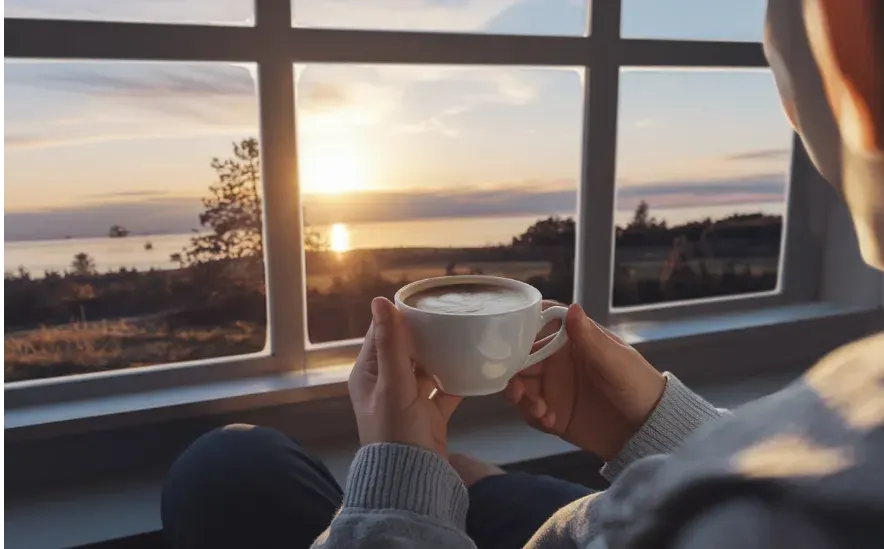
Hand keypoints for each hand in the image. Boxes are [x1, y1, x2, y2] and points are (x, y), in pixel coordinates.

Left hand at [349, 297, 461, 457]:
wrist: (412, 480)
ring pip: (427, 367)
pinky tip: (474, 366)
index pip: (382, 334)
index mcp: (369, 374)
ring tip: (463, 335)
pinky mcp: (429, 414)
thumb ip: (391, 344)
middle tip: (449, 315)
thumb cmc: (395, 433)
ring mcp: (409, 400)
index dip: (399, 316)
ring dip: (442, 354)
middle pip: (406, 349)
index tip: (424, 302)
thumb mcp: (393, 384)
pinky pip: (445, 389)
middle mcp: (387, 384)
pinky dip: (458, 379)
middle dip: (426, 333)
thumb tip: (380, 301)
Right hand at [505, 302, 665, 460]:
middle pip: (521, 358)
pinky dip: (534, 416)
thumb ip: (590, 338)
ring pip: (521, 386)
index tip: (507, 336)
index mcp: (571, 341)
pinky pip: (531, 413)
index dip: (520, 327)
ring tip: (538, 409)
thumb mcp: (616, 361)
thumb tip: (572, 308)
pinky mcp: (553, 414)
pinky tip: (550, 421)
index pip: (538, 326)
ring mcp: (553, 388)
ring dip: (521, 396)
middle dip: (513, 370)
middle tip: (517, 388)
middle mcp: (556, 362)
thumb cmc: (638, 385)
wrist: (648, 430)